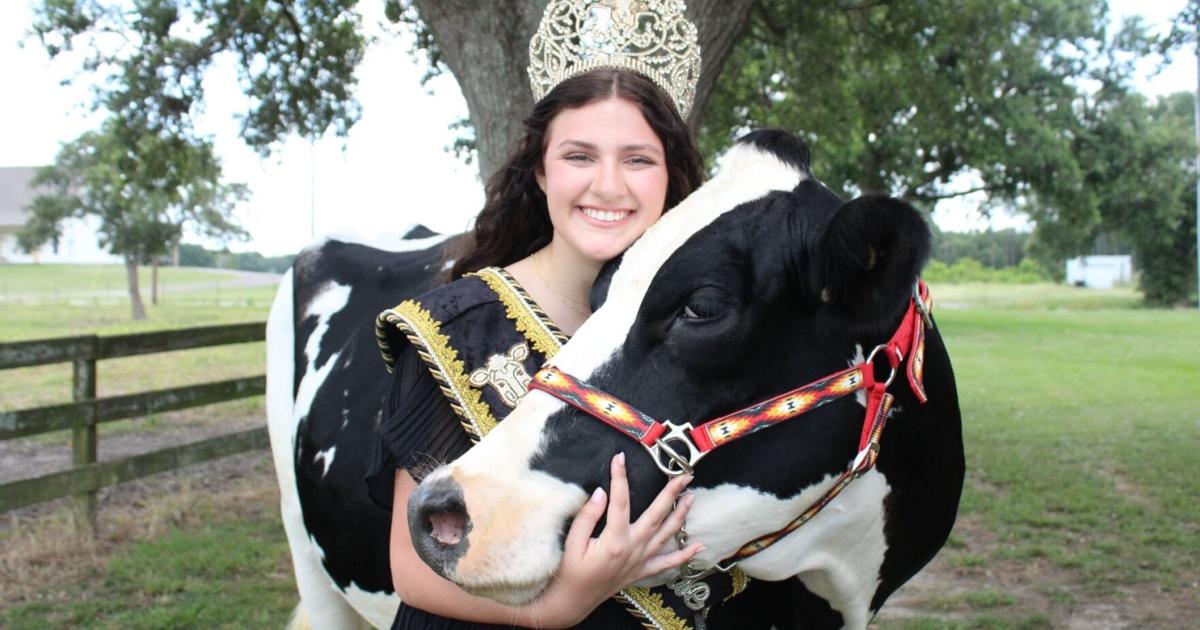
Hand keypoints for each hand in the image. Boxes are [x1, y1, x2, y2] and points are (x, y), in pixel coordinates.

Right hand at [520, 453, 701, 627]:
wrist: (573, 602)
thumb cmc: (569, 572)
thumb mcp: (572, 543)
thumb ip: (587, 516)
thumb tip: (601, 492)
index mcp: (614, 540)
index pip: (620, 501)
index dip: (620, 477)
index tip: (620, 458)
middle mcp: (632, 549)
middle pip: (656, 516)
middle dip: (671, 494)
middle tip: (683, 476)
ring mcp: (640, 561)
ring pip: (666, 535)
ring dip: (680, 516)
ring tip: (691, 497)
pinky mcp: (641, 571)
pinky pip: (667, 564)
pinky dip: (684, 555)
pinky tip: (698, 546)